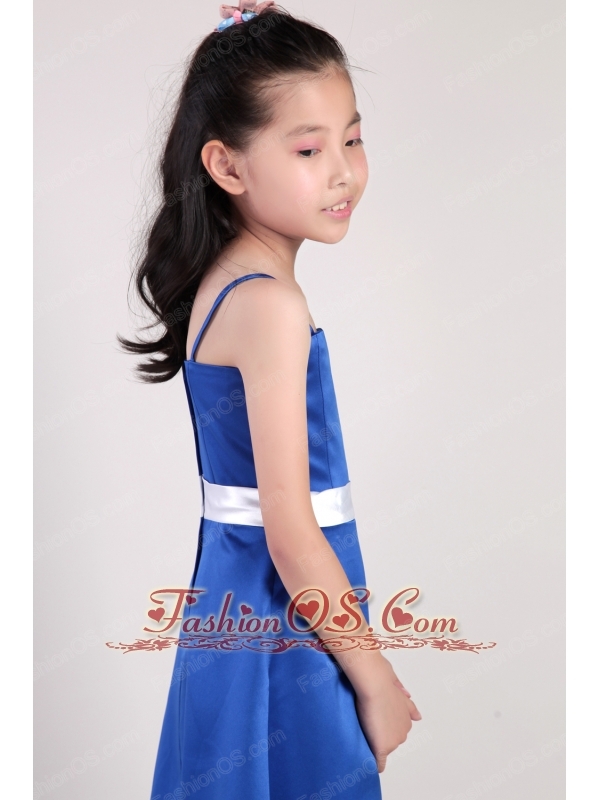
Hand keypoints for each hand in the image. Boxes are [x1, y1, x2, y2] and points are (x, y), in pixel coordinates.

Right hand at [354, 657, 421, 772]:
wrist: (375, 685)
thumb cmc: (383, 681)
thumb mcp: (398, 688)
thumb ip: (406, 702)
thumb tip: (417, 715)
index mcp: (407, 717)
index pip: (398, 729)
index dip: (387, 726)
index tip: (378, 724)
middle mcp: (404, 729)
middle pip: (392, 740)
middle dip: (382, 735)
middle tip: (369, 726)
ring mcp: (394, 740)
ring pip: (385, 748)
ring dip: (376, 745)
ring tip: (363, 736)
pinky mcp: (382, 747)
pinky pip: (379, 762)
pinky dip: (374, 764)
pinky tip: (368, 765)